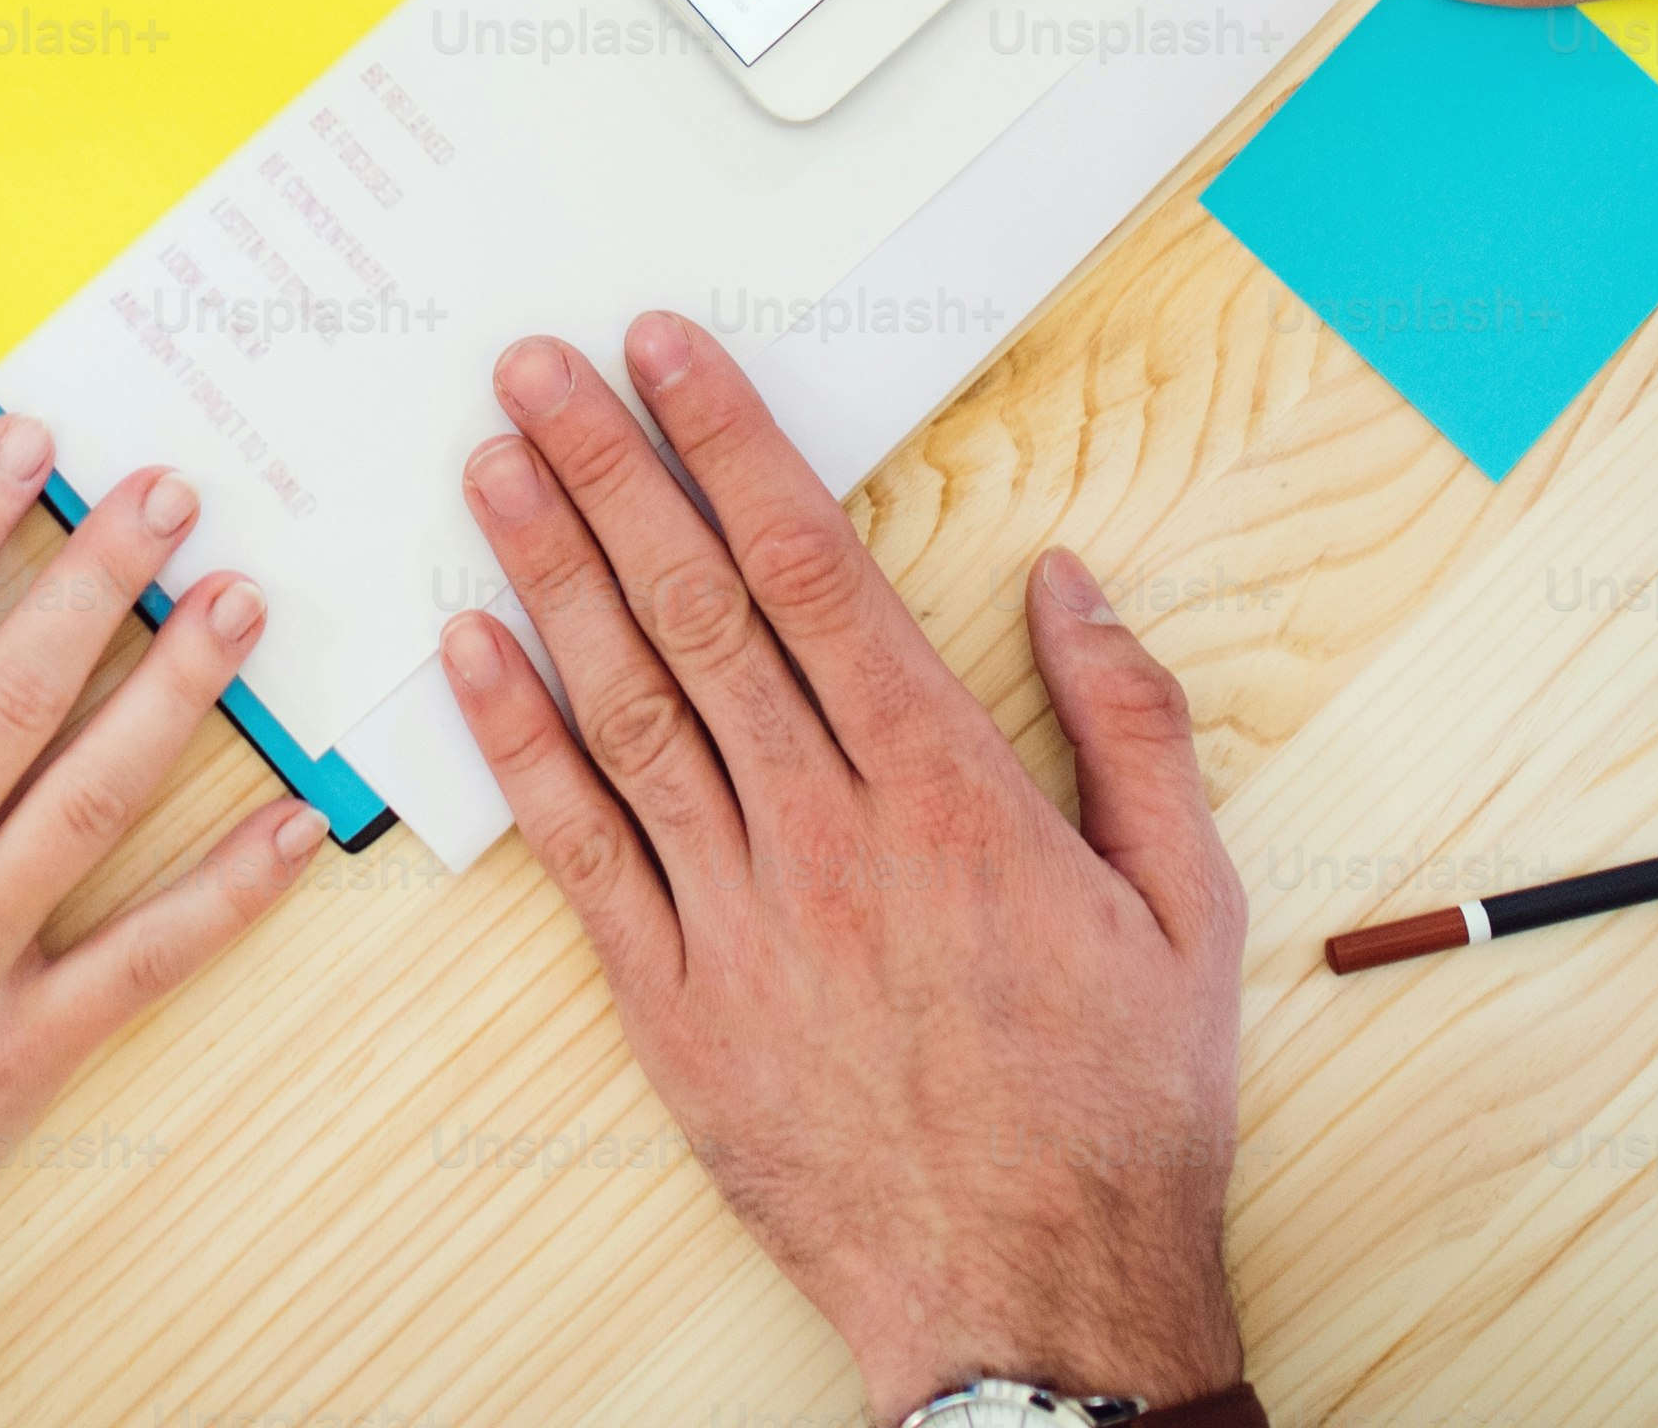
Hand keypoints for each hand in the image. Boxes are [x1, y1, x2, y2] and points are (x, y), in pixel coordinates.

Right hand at [0, 417, 326, 1253]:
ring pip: (92, 801)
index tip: (28, 441)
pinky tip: (297, 825)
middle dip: (99, 578)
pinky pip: (143, 962)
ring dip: (177, 696)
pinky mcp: (22, 1051)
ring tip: (242, 607)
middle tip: (172, 488)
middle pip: (16, 692)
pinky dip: (229, 895)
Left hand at [444, 319, 1241, 1424]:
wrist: (1038, 1299)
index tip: (666, 356)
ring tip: (491, 463)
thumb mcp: (1184, 901)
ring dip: (549, 572)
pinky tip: (473, 652)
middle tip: (536, 366)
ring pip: (626, 708)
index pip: (811, 572)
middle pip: (698, 610)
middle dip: (611, 470)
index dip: (728, 448)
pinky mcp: (676, 1006)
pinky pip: (582, 852)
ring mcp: (741, 921)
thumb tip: (1066, 580)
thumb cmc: (1120, 1104)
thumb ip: (1130, 723)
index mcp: (949, 792)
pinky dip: (520, 745)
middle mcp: (829, 835)